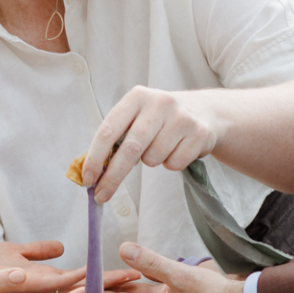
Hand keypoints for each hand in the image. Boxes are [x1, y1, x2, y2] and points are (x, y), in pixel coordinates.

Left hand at [81, 85, 227, 205]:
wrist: (205, 111)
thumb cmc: (160, 119)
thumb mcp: (138, 116)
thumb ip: (116, 137)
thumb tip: (93, 172)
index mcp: (137, 97)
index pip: (108, 130)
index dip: (95, 157)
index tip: (88, 178)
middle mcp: (159, 103)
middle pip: (130, 148)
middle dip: (113, 176)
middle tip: (102, 195)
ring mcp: (181, 117)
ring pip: (153, 158)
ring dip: (151, 161)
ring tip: (161, 147)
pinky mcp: (198, 133)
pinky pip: (174, 164)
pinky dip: (171, 163)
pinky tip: (177, 148)